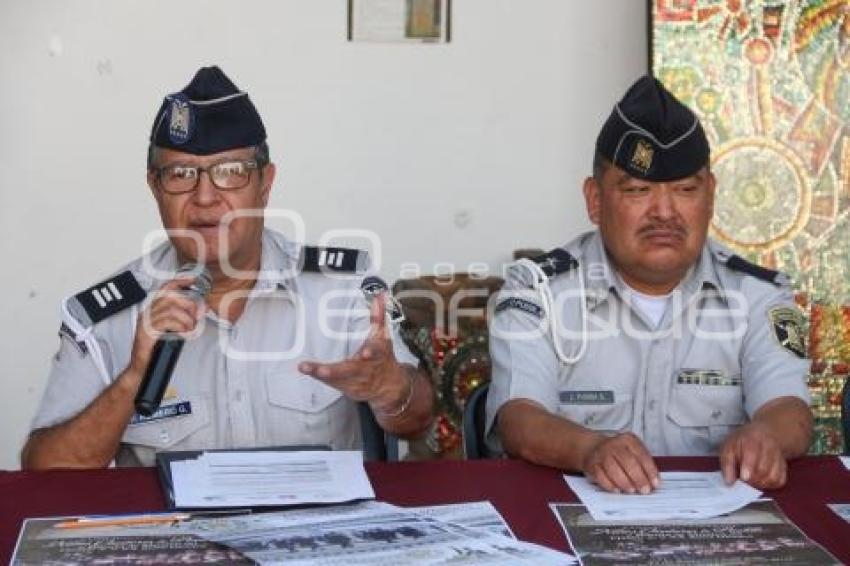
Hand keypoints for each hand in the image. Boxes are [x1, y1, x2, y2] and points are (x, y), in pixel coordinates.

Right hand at [128, 275, 205, 375]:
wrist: (141, 367)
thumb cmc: (155, 349)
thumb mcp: (170, 329)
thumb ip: (181, 318)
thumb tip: (198, 310)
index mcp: (152, 309)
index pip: (165, 288)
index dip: (179, 282)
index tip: (192, 280)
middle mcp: (147, 312)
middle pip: (170, 297)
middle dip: (188, 304)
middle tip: (196, 315)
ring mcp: (146, 322)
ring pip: (171, 309)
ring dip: (186, 319)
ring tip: (189, 328)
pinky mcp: (147, 332)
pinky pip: (167, 322)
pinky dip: (180, 326)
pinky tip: (183, 332)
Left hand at [298, 294, 409, 414]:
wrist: (389, 386)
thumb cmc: (383, 358)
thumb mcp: (382, 337)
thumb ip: (378, 317)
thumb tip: (379, 296)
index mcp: (376, 355)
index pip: (375, 352)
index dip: (371, 352)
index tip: (365, 353)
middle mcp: (365, 370)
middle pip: (350, 370)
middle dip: (335, 371)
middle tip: (322, 369)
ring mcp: (355, 381)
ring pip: (336, 378)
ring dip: (321, 373)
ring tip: (306, 367)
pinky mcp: (346, 387)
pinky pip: (330, 382)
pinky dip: (317, 375)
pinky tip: (305, 368)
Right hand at [582, 432, 659, 493]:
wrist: (593, 448)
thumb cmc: (618, 452)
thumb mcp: (632, 451)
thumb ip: (643, 463)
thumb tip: (653, 481)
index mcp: (628, 440)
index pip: (642, 455)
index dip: (650, 471)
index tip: (655, 484)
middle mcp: (614, 444)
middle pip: (628, 462)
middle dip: (638, 479)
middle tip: (644, 490)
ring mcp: (601, 453)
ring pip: (614, 470)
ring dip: (625, 483)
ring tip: (632, 491)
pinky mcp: (592, 464)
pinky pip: (601, 476)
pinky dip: (610, 485)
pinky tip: (617, 490)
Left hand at [720, 422, 786, 488]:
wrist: (766, 434)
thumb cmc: (743, 442)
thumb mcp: (729, 446)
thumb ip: (727, 463)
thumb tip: (729, 482)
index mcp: (752, 439)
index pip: (752, 453)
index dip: (748, 467)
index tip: (744, 477)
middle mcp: (768, 447)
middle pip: (763, 469)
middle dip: (752, 479)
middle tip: (744, 479)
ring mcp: (779, 456)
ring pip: (773, 477)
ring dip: (760, 483)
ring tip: (751, 480)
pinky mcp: (784, 466)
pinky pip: (780, 480)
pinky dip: (770, 485)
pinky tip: (761, 480)